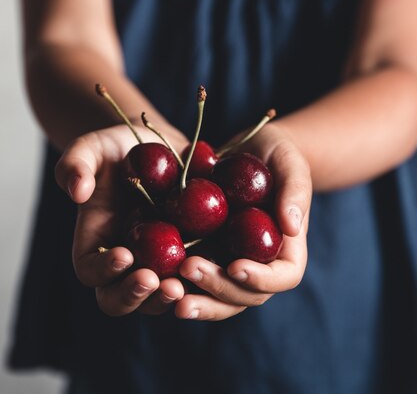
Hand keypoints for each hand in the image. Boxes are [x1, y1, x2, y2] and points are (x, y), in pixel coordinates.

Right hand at [55, 122, 189, 316]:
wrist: (157, 147)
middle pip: (123, 299)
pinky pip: (196, 280)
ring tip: (181, 285)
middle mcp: (126, 264)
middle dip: (137, 296)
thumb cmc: (116, 148)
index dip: (104, 270)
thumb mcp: (92, 148)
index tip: (123, 254)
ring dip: (169, 299)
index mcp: (95, 245)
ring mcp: (159, 265)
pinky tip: (216, 271)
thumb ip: (76, 164)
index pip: (91, 271)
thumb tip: (77, 191)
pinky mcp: (190, 257)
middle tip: (154, 280)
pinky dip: (203, 283)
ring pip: (160, 299)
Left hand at [173, 125, 310, 320]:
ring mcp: (229, 262)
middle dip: (217, 289)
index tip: (235, 266)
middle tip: (188, 270)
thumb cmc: (277, 154)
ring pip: (215, 295)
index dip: (260, 280)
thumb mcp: (290, 163)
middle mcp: (258, 265)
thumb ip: (295, 191)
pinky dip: (174, 279)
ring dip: (194, 297)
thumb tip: (291, 226)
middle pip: (243, 295)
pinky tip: (151, 273)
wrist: (247, 150)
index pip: (282, 277)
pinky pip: (191, 275)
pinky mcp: (205, 252)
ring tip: (167, 290)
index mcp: (286, 251)